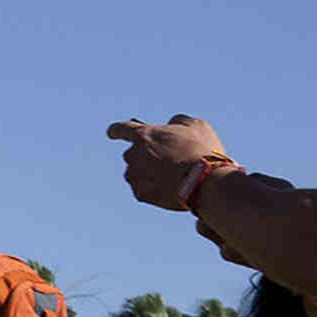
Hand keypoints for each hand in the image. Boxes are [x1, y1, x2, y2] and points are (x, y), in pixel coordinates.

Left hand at [111, 116, 237, 212]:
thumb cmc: (201, 151)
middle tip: (168, 160)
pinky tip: (171, 188)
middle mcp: (132, 155)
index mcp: (143, 135)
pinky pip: (144, 189)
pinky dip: (155, 188)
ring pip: (137, 173)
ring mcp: (134, 176)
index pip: (120, 129)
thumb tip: (170, 125)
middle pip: (133, 154)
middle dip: (146, 156)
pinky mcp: (140, 194)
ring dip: (149, 173)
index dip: (116, 131)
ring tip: (172, 176)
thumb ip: (178, 122)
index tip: (113, 133)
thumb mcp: (195, 126)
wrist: (204, 181)